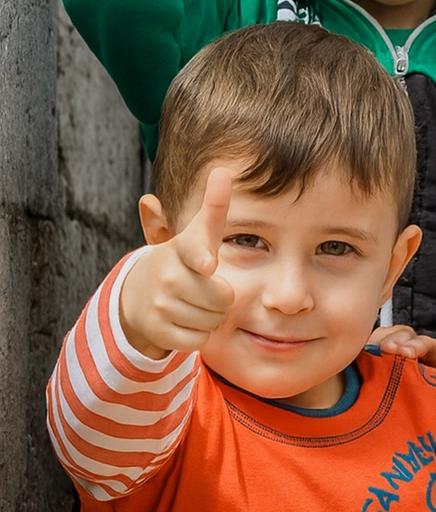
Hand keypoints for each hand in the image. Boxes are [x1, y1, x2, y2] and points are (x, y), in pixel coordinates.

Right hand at [120, 168, 236, 358]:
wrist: (136, 295)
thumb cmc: (181, 262)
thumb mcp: (194, 236)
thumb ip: (212, 208)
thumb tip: (222, 171)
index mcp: (182, 248)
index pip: (195, 249)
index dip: (202, 258)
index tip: (207, 264)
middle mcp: (168, 273)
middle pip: (223, 298)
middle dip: (222, 298)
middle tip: (205, 288)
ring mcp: (159, 302)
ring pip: (212, 320)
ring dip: (210, 316)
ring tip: (192, 303)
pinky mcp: (155, 329)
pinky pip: (198, 339)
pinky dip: (197, 335)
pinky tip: (183, 321)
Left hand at [370, 325, 435, 417]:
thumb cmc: (414, 397)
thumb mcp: (391, 389)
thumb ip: (372, 382)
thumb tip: (345, 382)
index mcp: (398, 353)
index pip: (384, 336)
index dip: (374, 340)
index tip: (363, 349)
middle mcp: (418, 352)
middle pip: (405, 335)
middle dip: (394, 339)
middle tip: (387, 348)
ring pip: (428, 345)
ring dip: (417, 346)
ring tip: (408, 354)